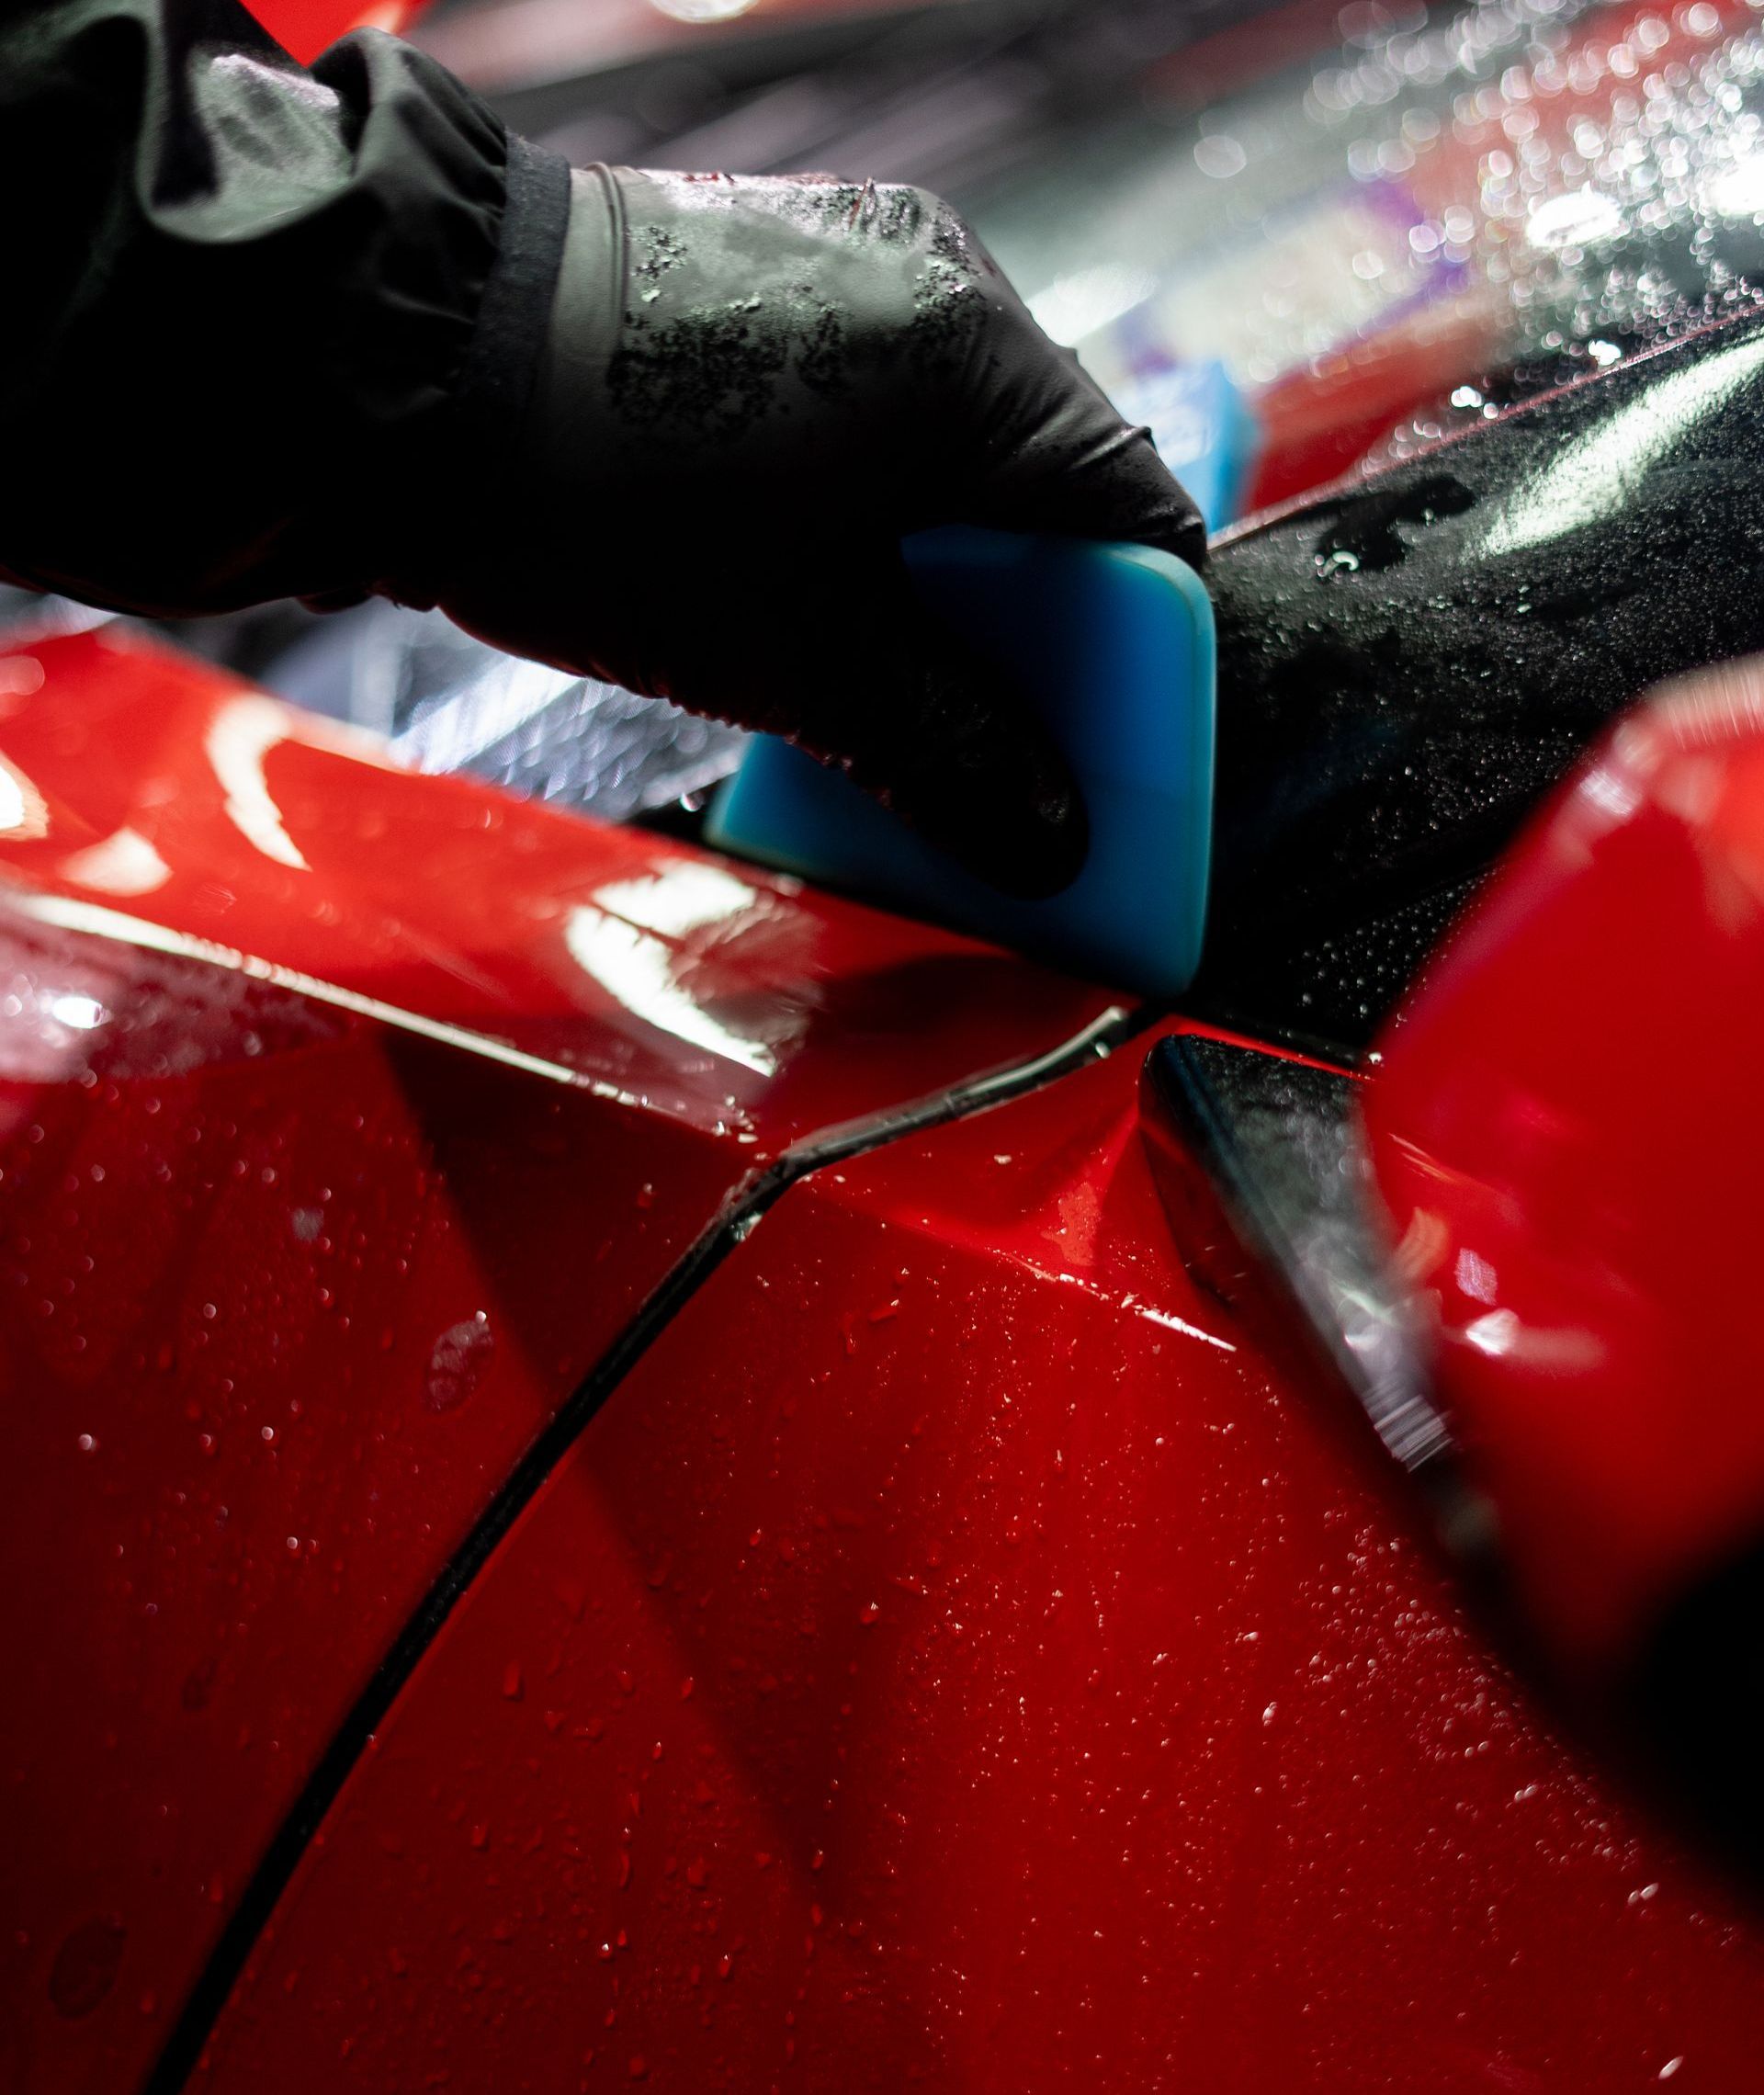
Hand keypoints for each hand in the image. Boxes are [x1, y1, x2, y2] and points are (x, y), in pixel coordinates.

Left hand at [420, 167, 1203, 895]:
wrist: (387, 365)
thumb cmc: (587, 489)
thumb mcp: (791, 654)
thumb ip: (943, 744)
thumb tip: (1045, 835)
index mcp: (972, 354)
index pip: (1130, 517)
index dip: (1135, 657)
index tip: (1105, 752)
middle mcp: (932, 283)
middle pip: (1044, 495)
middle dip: (1023, 635)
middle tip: (984, 741)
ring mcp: (846, 271)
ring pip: (954, 467)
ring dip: (938, 587)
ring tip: (878, 681)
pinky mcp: (768, 291)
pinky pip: (873, 428)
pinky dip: (869, 526)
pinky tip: (812, 601)